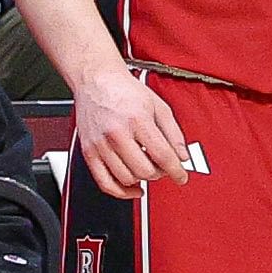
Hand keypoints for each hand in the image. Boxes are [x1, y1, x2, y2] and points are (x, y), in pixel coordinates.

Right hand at [69, 58, 199, 198]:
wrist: (96, 80)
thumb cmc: (125, 90)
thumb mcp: (158, 105)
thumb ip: (173, 132)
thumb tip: (182, 156)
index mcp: (137, 120)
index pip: (162, 155)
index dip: (176, 171)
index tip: (181, 177)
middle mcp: (116, 133)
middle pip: (144, 170)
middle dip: (159, 173)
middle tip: (164, 167)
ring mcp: (100, 144)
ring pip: (126, 178)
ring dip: (142, 180)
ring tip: (148, 169)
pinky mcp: (89, 152)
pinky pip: (104, 182)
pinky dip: (121, 192)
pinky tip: (133, 188)